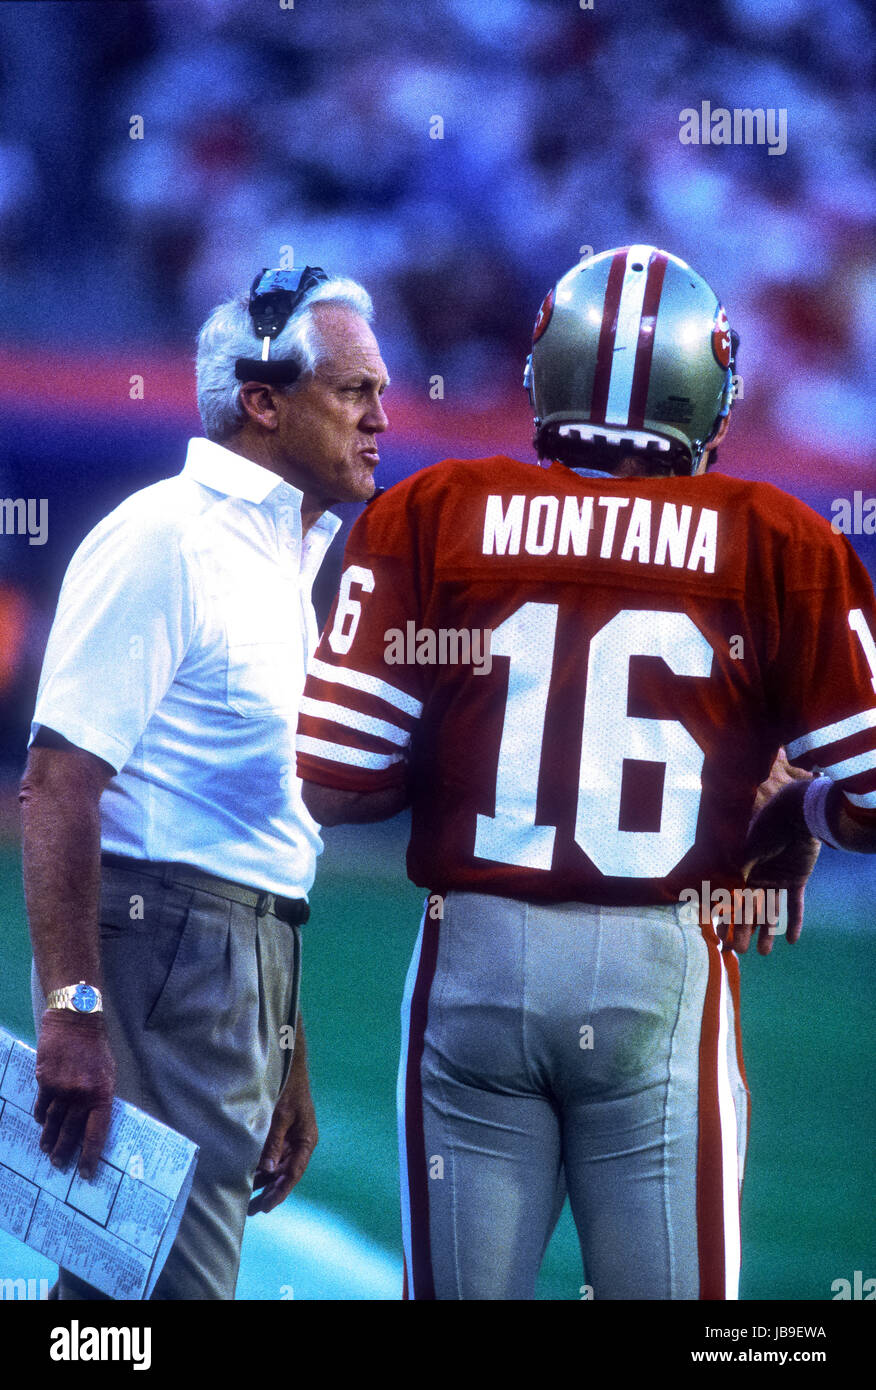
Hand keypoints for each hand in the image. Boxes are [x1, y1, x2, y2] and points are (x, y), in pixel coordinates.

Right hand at [34, 1009, 115, 1178]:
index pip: (97, 1133)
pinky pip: (42, 1105)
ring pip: (54, 1122)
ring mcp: (62, 1089)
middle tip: (59, 1164)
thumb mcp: (108, 1072)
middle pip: (71, 1132)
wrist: (76, 1021)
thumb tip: (93, 1120)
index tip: (86, 1173)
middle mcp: (82, 1095)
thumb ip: (100, 1097)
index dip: (90, 1156)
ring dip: (50, 1139)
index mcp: (102, 1094)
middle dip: (65, 1151)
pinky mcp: (45, 1081)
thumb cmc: (96, 1047)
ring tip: (47, 1151)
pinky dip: (40, 1116)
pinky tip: (40, 1123)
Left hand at [247, 1064, 317, 1215]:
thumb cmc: (289, 1088)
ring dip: (264, 1182)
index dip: (280, 1191)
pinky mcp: (279, 1133)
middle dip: (270, 1192)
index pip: (294, 1172)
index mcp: (306, 1140)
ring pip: (277, 1167)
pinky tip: (249, 1177)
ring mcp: (289, 1139)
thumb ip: (275, 1142)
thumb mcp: (281, 1116)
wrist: (288, 1065)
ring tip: (248, 1200)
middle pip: (285, 1174)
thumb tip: (268, 1170)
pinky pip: (271, 1156)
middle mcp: (299, 1143)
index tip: (267, 1206)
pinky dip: (261, 1167)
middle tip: (253, 1210)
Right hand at [737, 775, 820, 955]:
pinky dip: (795, 921)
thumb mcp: (749, 851)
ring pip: (771, 911)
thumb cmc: (769, 828)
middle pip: (749, 910)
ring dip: (768, 932)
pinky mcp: (796, 880)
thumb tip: (727, 895)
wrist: (797, 815)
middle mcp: (757, 877)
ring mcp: (777, 879)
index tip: (721, 937)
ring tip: (765, 953)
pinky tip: (793, 940)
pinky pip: (794, 904)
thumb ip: (740, 872)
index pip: (731, 900)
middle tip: (740, 951)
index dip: (726, 919)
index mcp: (741, 870)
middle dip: (744, 931)